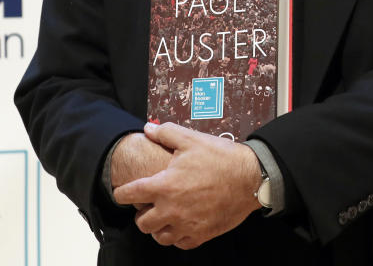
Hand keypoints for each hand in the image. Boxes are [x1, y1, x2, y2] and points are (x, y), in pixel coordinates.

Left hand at [112, 122, 261, 249]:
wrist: (250, 177)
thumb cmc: (221, 158)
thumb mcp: (191, 139)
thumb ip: (166, 133)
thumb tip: (148, 129)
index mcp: (165, 186)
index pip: (130, 195)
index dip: (121, 193)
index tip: (121, 192)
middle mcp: (172, 209)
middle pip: (142, 223)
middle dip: (140, 213)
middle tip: (147, 205)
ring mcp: (187, 225)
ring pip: (159, 237)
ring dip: (157, 227)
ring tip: (163, 216)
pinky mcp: (202, 234)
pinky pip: (180, 243)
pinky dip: (176, 236)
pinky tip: (180, 225)